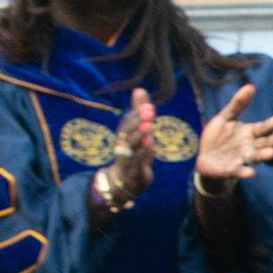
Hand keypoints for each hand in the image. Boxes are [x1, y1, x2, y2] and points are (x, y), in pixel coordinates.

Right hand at [99, 89, 157, 209]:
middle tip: (149, 110)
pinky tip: (150, 145)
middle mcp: (122, 147)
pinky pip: (136, 164)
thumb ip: (137, 112)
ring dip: (139, 137)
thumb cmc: (132, 154)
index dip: (136, 114)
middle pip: (127, 133)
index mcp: (123, 137)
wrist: (123, 183)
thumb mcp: (136, 133)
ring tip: (148, 126)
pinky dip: (142, 155)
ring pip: (131, 148)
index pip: (128, 123)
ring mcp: (126, 161)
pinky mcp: (133, 174)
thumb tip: (139, 89)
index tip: (147, 104)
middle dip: (137, 121)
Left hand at [194, 84, 272, 192]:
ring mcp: (242, 159)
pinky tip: (251, 172)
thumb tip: (250, 86)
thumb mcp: (225, 118)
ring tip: (272, 153)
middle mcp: (250, 146)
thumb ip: (238, 104)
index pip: (262, 128)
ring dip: (264, 155)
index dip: (269, 125)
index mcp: (249, 133)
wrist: (205, 158)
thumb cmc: (218, 137)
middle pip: (264, 143)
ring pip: (255, 157)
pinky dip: (245, 172)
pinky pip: (240, 171)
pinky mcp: (232, 170)